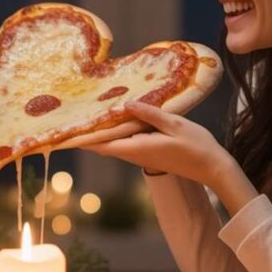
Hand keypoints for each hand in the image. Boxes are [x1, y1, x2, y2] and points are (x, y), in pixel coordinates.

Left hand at [81, 102, 259, 214]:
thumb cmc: (196, 146)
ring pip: (111, 143)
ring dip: (97, 133)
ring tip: (82, 116)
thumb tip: (126, 104)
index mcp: (137, 148)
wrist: (212, 168)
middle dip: (83, 134)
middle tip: (65, 121)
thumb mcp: (174, 124)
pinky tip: (111, 118)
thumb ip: (150, 114)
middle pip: (101, 144)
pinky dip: (112, 132)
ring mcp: (139, 155)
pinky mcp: (146, 152)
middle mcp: (134, 154)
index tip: (59, 136)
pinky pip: (123, 142)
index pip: (100, 144)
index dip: (79, 140)